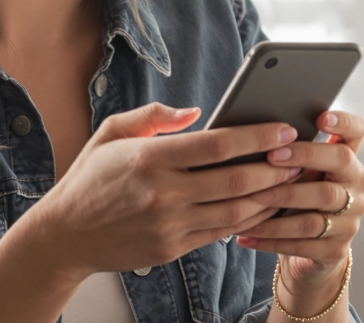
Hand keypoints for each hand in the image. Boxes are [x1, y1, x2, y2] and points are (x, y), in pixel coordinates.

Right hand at [36, 102, 302, 282]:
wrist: (64, 234)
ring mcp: (168, 225)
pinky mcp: (172, 249)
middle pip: (234, 181)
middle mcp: (162, 194)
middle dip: (274, 168)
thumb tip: (197, 113)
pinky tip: (261, 205)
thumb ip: (153, 116)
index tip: (283, 128)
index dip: (256, 137)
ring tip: (290, 181)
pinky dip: (247, 219)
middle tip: (299, 155)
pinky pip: (221, 233)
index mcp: (148, 158)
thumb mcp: (110, 133)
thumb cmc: (90, 177)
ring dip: (269, 197)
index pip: (215, 145)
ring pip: (235, 212)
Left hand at [234, 111, 363, 294]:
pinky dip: (268, 237)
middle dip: (303, 156)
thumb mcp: (293, 172)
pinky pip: (301, 242)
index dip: (343, 122)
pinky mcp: (336, 249)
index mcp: (346, 161)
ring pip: (318, 205)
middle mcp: (355, 187)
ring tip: (246, 198)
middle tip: (270, 155)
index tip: (320, 117)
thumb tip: (245, 130)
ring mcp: (350, 220)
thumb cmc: (292, 198)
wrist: (304, 250)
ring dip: (278, 201)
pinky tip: (243, 234)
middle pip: (340, 163)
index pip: (356, 132)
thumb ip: (284, 152)